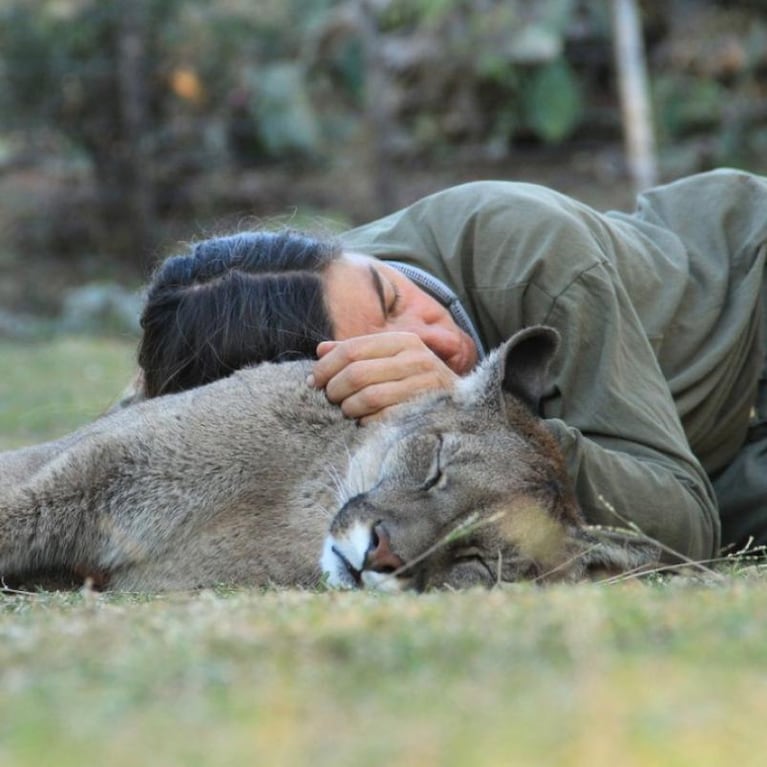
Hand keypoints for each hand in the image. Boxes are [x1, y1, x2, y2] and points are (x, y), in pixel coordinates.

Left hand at [308, 332, 458, 422]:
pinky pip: (383, 419)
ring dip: (349, 408)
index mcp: (404, 341)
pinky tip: (366, 423)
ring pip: (367, 397)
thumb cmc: (417, 384)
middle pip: (356, 373)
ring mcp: (424, 385)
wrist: (463, 410)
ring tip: (347, 412)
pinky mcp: (426, 411)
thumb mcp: (390, 360)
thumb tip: (320, 349)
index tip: (314, 381)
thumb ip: (358, 353)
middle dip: (335, 389)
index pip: (352, 349)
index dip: (326, 366)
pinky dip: (367, 423)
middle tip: (331, 399)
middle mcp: (416, 358)